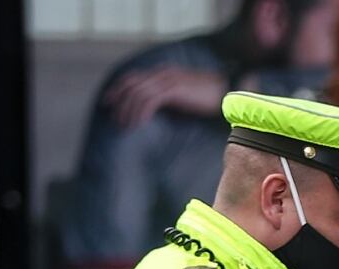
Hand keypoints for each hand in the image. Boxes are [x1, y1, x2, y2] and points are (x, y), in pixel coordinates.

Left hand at [104, 66, 228, 127]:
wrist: (228, 93)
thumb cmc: (212, 99)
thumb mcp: (186, 96)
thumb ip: (172, 99)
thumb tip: (160, 111)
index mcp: (165, 73)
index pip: (135, 77)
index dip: (120, 88)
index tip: (110, 101)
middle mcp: (163, 73)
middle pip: (131, 83)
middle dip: (118, 98)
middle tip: (111, 114)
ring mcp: (168, 80)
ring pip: (138, 93)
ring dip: (128, 110)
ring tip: (125, 125)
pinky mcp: (173, 89)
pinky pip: (149, 100)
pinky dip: (140, 112)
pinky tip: (138, 124)